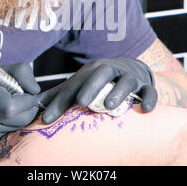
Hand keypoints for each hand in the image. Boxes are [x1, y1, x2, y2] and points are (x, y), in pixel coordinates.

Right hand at [0, 63, 40, 140]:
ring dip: (22, 115)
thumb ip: (23, 74)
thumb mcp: (2, 68)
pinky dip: (13, 122)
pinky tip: (5, 112)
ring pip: (17, 127)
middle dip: (29, 108)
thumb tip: (35, 91)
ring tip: (14, 103)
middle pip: (20, 120)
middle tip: (24, 98)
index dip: (27, 100)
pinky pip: (9, 131)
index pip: (13, 107)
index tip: (28, 92)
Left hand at [39, 58, 156, 123]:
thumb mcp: (82, 83)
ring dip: (119, 92)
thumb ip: (62, 94)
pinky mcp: (146, 86)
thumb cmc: (101, 80)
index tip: (48, 118)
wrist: (133, 68)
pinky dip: (149, 99)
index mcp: (93, 70)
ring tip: (110, 105)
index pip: (74, 85)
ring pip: (126, 81)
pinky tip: (145, 109)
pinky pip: (150, 91)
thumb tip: (36, 104)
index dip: (60, 100)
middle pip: (102, 74)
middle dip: (91, 86)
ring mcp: (129, 77)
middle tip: (82, 101)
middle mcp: (111, 71)